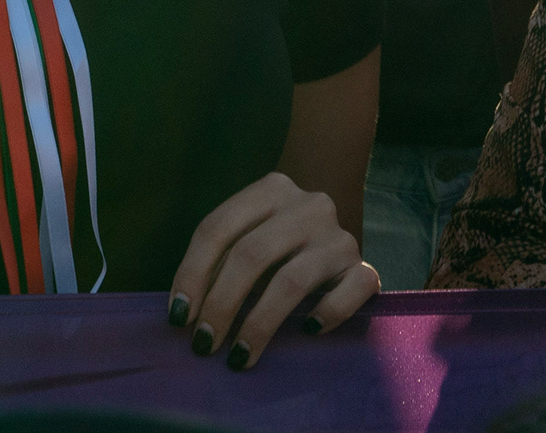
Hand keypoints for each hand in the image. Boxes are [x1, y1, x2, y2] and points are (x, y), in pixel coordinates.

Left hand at [166, 172, 378, 366]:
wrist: (334, 231)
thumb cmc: (276, 241)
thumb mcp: (248, 235)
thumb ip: (220, 260)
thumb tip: (185, 313)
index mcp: (270, 189)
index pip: (218, 228)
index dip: (192, 273)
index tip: (179, 317)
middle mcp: (308, 206)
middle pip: (251, 254)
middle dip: (221, 304)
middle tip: (204, 343)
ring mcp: (340, 237)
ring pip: (292, 280)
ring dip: (258, 323)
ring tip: (238, 356)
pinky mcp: (366, 268)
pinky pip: (351, 292)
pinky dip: (327, 314)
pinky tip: (307, 331)